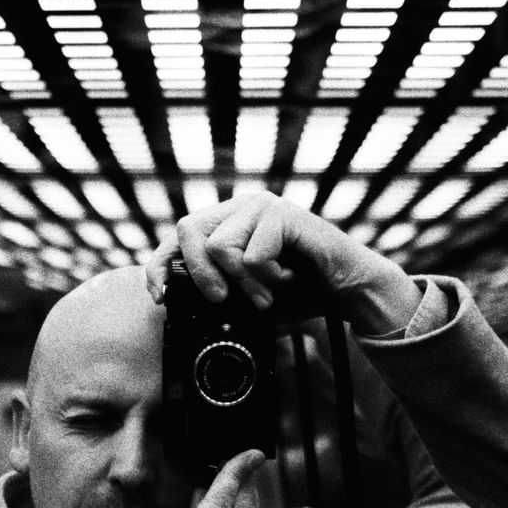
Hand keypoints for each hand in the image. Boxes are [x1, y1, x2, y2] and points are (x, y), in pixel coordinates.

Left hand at [145, 191, 422, 335]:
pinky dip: (268, 279)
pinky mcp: (284, 215)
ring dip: (242, 283)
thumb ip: (216, 293)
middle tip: (223, 300)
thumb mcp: (247, 297)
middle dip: (200, 275)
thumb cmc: (300, 291)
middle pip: (188, 230)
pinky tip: (288, 278)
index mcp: (228, 222)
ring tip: (267, 294)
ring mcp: (263, 206)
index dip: (159, 264)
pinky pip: (253, 255)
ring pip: (219, 246)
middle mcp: (242, 207)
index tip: (160, 296)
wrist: (348, 290)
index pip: (178, 236)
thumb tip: (174, 300)